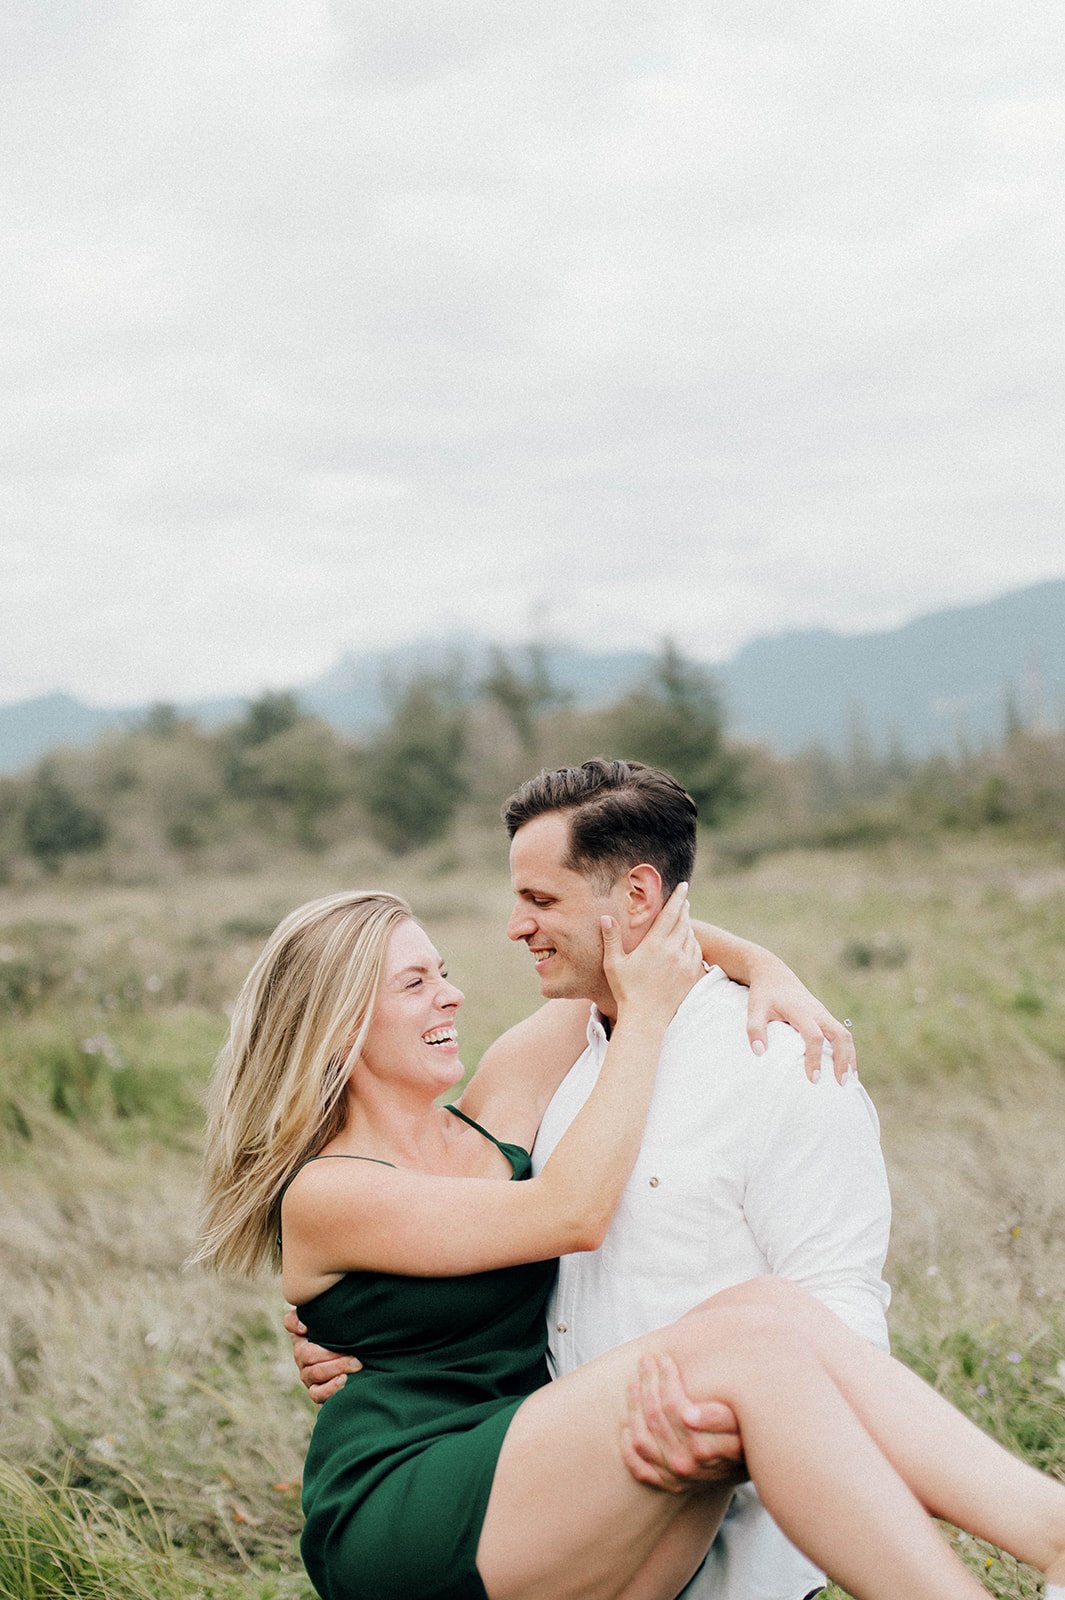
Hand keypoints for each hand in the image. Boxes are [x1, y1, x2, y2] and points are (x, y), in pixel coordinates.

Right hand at [284, 1308, 361, 1402]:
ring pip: (314, 1373)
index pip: (290, 1322)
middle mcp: (302, 1354)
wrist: (364, 1365)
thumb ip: (329, 1310)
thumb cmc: (351, 1339)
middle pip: (307, 1353)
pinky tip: (344, 1380)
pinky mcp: (317, 1394)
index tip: (308, 1328)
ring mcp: (308, 1375)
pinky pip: (316, 1394)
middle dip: (332, 1353)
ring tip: (357, 1364)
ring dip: (337, 1368)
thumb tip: (307, 1324)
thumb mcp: (343, 1322)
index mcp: (305, 1333)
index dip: (296, 1324)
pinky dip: (330, 1388)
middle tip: (355, 1353)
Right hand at [602, 883, 702, 1021]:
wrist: (646, 1018)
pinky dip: (694, 942)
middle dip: (684, 908)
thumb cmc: (626, 991)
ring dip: (688, 925)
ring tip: (684, 919)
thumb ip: (611, 938)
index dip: (678, 897)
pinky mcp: (691, 976)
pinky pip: (696, 952)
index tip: (684, 886)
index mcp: (655, 944)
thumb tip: (606, 917)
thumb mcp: (614, 963)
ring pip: (691, 936)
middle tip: (683, 899)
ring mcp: (685, 964)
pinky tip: (689, 941)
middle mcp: (673, 951)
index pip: (671, 913)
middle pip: (684, 922)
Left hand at [621, 1353, 747, 1492]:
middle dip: (648, 1384)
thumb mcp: (741, 1421)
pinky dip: (629, 1450)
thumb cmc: (748, 1433)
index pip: (672, 1406)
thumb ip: (718, 1417)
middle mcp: (686, 1466)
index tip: (664, 1358)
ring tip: (635, 1385)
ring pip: (642, 1440)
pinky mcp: (669, 1485)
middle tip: (646, 1361)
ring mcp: (675, 1477)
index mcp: (703, 1448)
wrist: (754, 1464)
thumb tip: (688, 1415)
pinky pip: (640, 1469)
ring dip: (634, 1409)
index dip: (666, 1378)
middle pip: (655, 1418)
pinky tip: (626, 1428)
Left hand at [745, 956, 855, 1083]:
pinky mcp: (825, 1017)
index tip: (814, 1079)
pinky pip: (842, 1034)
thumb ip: (755, 1029)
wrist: (773, 974)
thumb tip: (759, 1053)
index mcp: (801, 1010)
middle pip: (840, 1035)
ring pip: (845, 1035)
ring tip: (849, 1081)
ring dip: (850, 1057)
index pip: (814, 1036)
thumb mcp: (754, 1009)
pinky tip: (846, 1068)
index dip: (815, 1057)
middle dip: (843, 1059)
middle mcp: (817, 1012)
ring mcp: (823, 1014)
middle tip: (842, 1084)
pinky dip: (847, 1051)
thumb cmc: (764, 994)